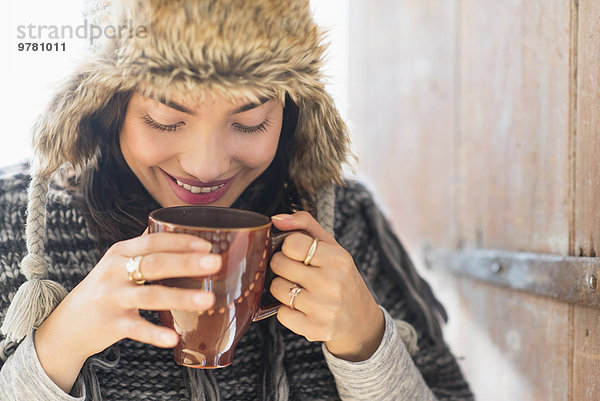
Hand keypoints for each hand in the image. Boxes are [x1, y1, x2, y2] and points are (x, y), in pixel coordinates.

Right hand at [34, 231, 220, 391]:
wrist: (69, 323)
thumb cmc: (105, 288)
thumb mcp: (120, 262)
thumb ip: (146, 248)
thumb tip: (180, 228)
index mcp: (120, 252)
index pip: (153, 241)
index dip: (181, 242)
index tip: (208, 245)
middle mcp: (114, 271)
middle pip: (155, 264)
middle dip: (187, 262)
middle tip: (215, 263)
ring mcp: (111, 297)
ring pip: (149, 295)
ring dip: (181, 297)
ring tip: (208, 300)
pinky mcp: (110, 323)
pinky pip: (135, 328)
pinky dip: (155, 334)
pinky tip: (174, 338)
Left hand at [269, 212, 384, 361]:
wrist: (360, 319)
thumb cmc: (341, 277)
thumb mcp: (332, 246)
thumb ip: (305, 225)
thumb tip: (276, 219)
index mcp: (337, 258)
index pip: (291, 243)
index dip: (288, 247)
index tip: (297, 254)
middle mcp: (332, 283)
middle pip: (279, 264)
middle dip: (282, 266)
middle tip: (294, 271)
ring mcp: (323, 308)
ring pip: (277, 288)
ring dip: (282, 288)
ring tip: (298, 289)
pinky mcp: (314, 329)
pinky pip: (281, 314)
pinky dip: (286, 311)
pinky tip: (301, 308)